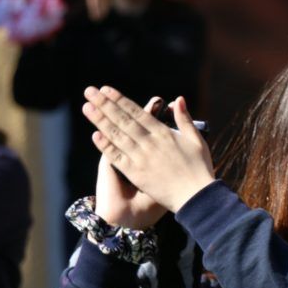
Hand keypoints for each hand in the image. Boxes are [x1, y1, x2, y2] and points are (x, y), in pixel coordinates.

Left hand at [83, 85, 215, 212]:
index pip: (137, 112)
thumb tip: (178, 99)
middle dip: (104, 104)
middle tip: (89, 91)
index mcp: (164, 133)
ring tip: (87, 107)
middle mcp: (150, 143)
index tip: (106, 90)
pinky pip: (117, 157)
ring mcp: (141, 158)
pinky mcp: (137, 174)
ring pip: (117, 135)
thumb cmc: (200, 168)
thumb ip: (185, 119)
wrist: (197, 197)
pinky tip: (95, 135)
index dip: (120, 100)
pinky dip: (106, 146)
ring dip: (100, 120)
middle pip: (123, 120)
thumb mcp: (197, 140)